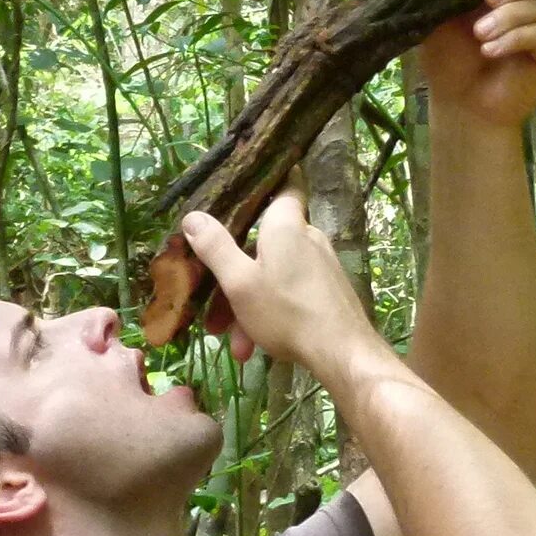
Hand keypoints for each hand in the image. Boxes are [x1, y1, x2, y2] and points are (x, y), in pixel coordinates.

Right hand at [180, 188, 383, 376]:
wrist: (342, 353)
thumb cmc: (287, 311)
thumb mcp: (240, 282)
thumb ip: (215, 247)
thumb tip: (193, 216)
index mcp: (286, 224)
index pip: (284, 184)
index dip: (266, 182)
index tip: (244, 188)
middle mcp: (306, 237)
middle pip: (261, 244)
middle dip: (233, 277)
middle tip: (213, 305)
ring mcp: (319, 265)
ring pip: (272, 275)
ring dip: (247, 307)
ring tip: (236, 345)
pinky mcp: (326, 290)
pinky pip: (288, 293)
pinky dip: (269, 315)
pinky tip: (254, 348)